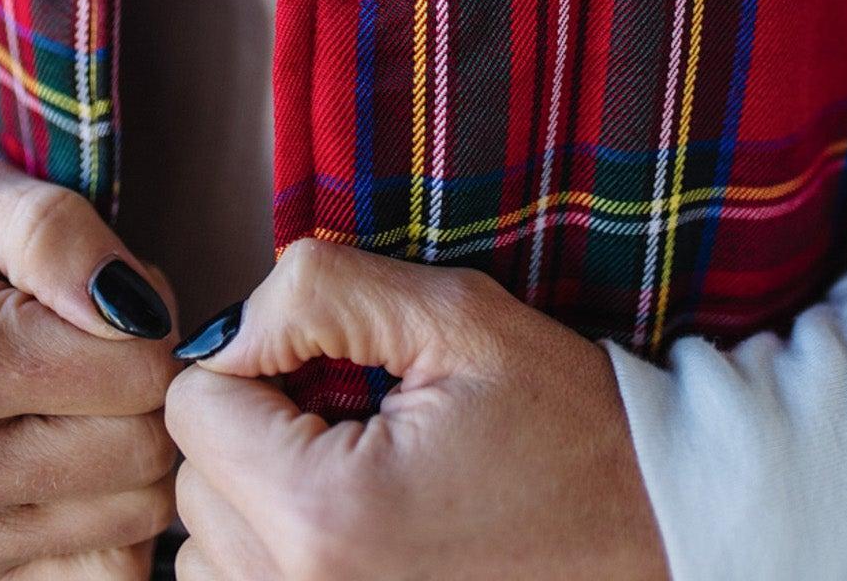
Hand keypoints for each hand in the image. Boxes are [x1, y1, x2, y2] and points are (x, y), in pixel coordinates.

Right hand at [0, 156, 180, 580]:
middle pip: (143, 452)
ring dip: (134, 448)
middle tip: (99, 342)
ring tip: (78, 391)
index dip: (150, 322)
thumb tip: (141, 309)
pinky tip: (70, 449)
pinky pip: (103, 569)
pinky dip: (110, 512)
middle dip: (148, 387)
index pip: (137, 372)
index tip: (110, 298)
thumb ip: (59, 235)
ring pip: (136, 518)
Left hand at [164, 238, 670, 580]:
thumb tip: (227, 328)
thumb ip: (322, 293)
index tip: (332, 366)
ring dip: (256, 501)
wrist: (653, 536)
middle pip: (193, 479)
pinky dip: (273, 560)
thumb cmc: (564, 424)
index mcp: (325, 515)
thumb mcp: (456, 317)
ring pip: (203, 551)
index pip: (193, 403)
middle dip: (255, 429)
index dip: (255, 359)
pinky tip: (356, 535)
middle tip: (355, 417)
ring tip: (359, 477)